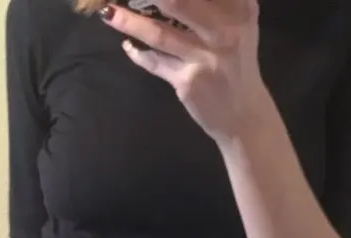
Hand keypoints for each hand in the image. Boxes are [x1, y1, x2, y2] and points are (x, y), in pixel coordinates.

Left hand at [99, 0, 271, 145]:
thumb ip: (215, 4)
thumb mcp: (237, 24)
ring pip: (159, 33)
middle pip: (178, 1)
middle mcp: (225, 30)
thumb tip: (167, 0)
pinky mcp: (187, 81)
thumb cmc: (236, 63)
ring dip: (130, 22)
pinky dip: (138, 54)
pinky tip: (128, 46)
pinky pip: (155, 63)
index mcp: (239, 9)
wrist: (242, 113)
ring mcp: (205, 58)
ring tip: (108, 13)